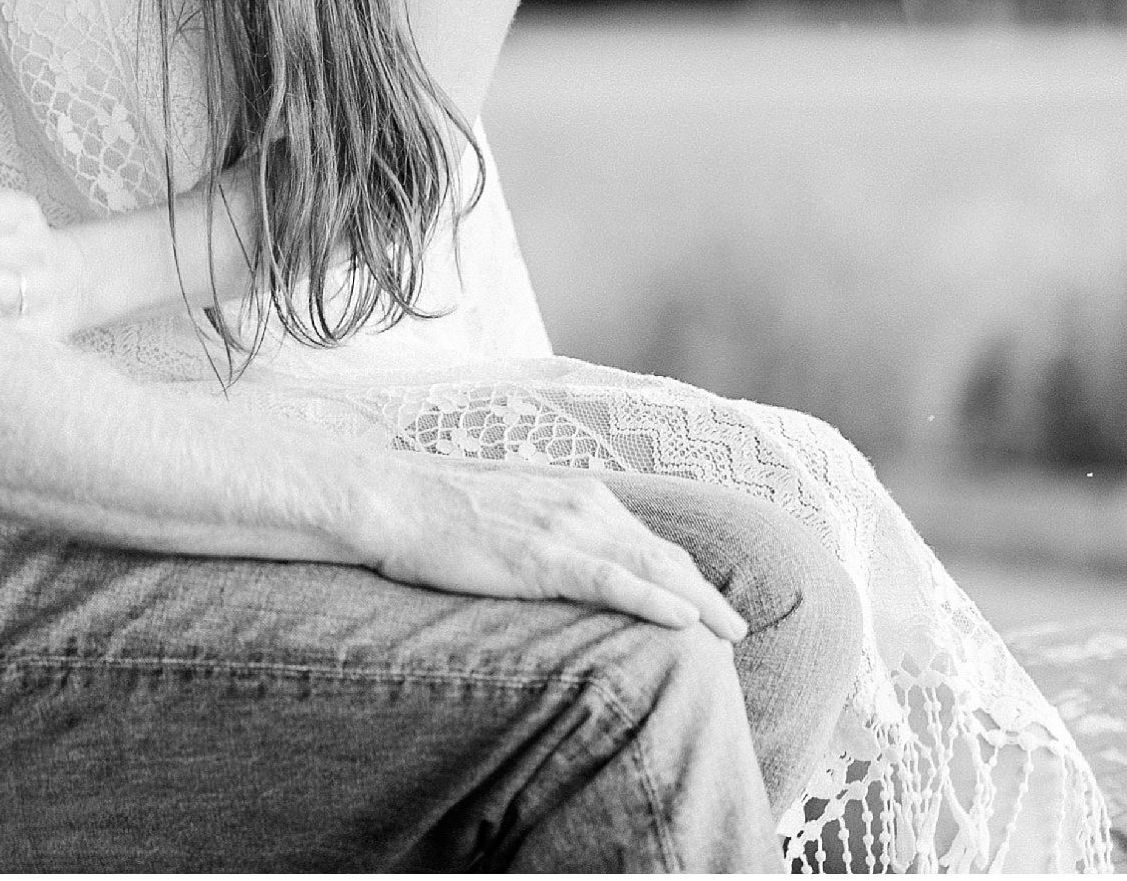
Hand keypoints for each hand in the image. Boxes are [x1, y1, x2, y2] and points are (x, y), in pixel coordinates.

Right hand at [354, 455, 749, 642]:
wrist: (388, 499)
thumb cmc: (431, 510)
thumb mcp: (501, 512)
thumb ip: (540, 529)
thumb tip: (553, 559)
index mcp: (572, 491)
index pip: (643, 538)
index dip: (680, 573)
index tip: (704, 602)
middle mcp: (580, 503)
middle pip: (661, 554)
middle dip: (704, 591)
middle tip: (738, 627)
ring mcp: (564, 528)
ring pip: (652, 568)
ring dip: (699, 603)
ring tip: (731, 634)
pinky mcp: (543, 557)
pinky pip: (615, 582)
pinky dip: (657, 601)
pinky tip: (687, 622)